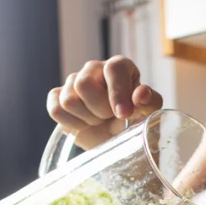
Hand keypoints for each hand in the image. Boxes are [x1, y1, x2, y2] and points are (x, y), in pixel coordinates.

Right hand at [47, 56, 164, 149]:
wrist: (113, 138)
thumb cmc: (133, 120)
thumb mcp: (148, 113)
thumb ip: (150, 102)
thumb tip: (141, 94)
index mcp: (119, 66)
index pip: (114, 68)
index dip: (117, 92)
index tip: (123, 115)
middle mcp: (95, 68)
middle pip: (84, 84)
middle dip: (99, 110)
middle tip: (110, 117)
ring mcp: (73, 80)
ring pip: (69, 100)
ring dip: (86, 119)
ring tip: (98, 120)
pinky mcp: (57, 96)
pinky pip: (56, 110)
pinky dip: (71, 124)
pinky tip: (84, 124)